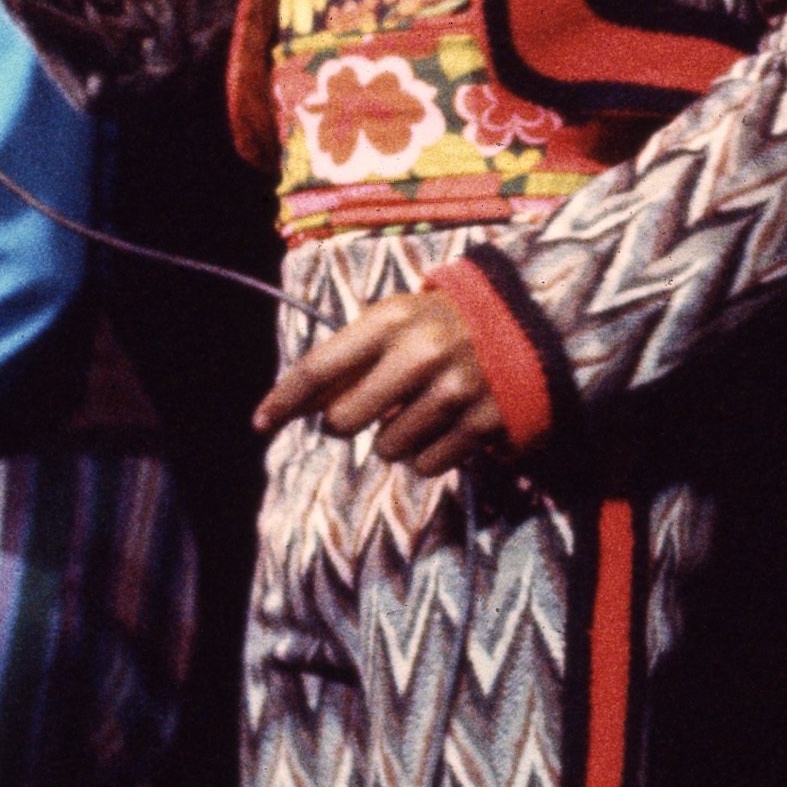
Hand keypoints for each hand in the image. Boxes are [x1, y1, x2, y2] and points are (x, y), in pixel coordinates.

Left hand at [256, 287, 507, 474]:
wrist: (525, 325)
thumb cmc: (441, 325)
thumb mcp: (394, 323)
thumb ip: (346, 361)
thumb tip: (290, 408)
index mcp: (390, 320)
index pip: (318, 368)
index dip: (282, 401)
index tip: (260, 423)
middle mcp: (420, 353)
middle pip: (343, 420)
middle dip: (344, 422)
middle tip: (367, 410)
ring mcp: (454, 390)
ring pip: (386, 449)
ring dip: (393, 440)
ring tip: (418, 412)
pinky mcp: (483, 424)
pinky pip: (426, 466)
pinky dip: (427, 456)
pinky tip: (444, 428)